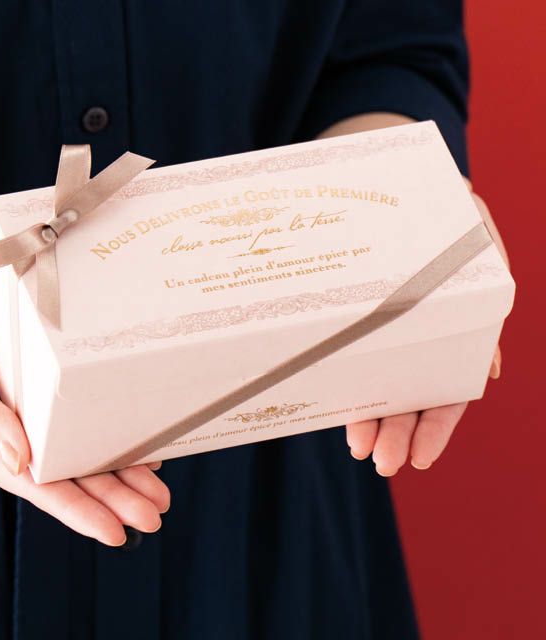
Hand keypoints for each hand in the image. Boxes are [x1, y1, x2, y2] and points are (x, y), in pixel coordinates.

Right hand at [0, 234, 169, 545]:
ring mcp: (30, 401)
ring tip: (159, 483)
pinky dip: (110, 419)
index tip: (117, 532)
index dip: (78, 511)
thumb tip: (19, 462)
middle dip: (114, 495)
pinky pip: (82, 402)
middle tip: (157, 511)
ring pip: (82, 443)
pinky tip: (138, 431)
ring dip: (121, 464)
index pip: (37, 486)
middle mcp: (10, 427)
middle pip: (71, 471)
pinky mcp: (43, 373)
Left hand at [346, 183, 509, 474]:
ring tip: (361, 449)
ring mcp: (389, 329)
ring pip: (383, 384)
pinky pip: (355, 358)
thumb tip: (491, 369)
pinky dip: (350, 386)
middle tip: (383, 464)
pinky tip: (340, 412)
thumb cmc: (440, 202)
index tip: (419, 458)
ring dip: (374, 421)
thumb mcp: (472, 230)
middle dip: (400, 433)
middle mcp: (422, 334)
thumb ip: (487, 286)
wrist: (390, 178)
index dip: (438, 427)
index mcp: (457, 323)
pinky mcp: (358, 320)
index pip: (452, 387)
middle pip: (415, 396)